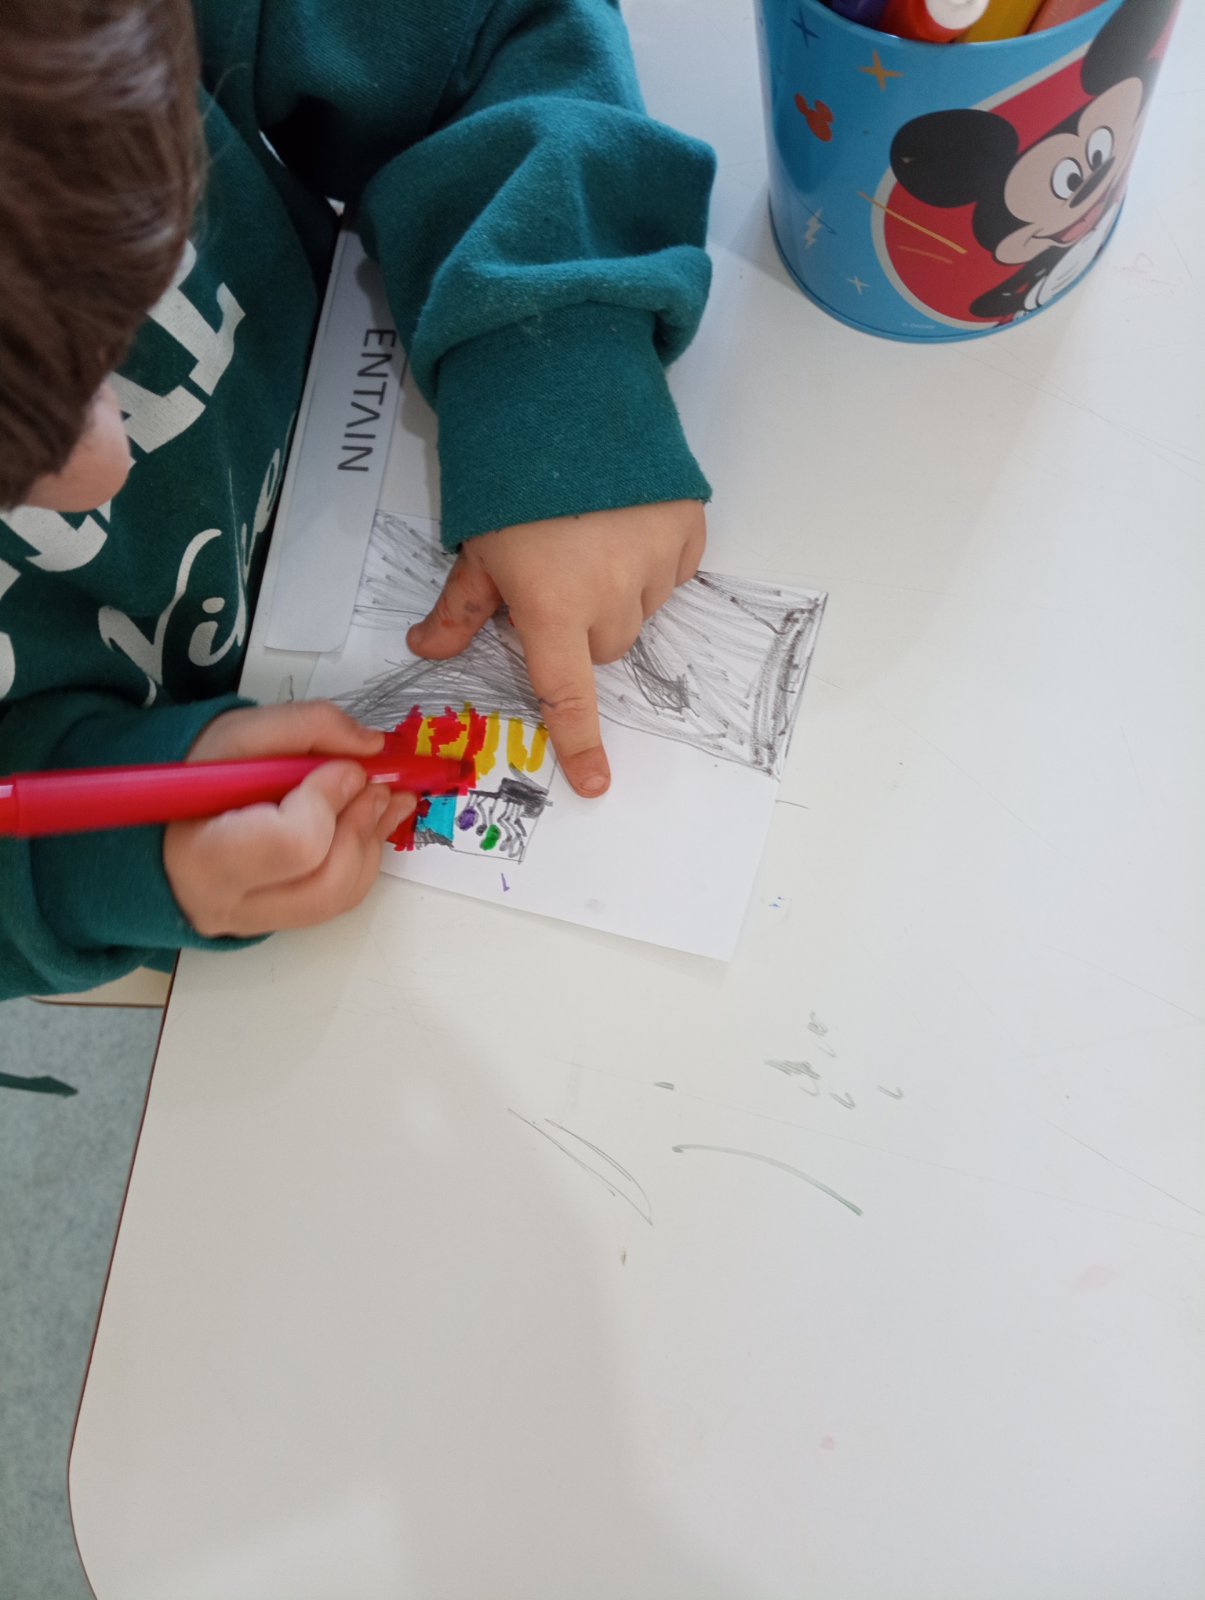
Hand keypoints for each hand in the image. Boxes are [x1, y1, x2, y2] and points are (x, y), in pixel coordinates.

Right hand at [163, 702, 414, 938]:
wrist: (167, 813)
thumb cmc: (198, 773)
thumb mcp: (241, 731)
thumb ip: (310, 726)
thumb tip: (371, 746)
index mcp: (205, 855)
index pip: (292, 844)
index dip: (329, 802)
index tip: (343, 768)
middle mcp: (229, 903)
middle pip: (325, 882)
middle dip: (362, 826)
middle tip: (377, 786)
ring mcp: (256, 920)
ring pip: (339, 897)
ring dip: (371, 843)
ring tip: (382, 800)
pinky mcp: (280, 921)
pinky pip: (337, 901)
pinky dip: (362, 859)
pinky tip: (368, 822)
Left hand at [407, 501, 705, 797]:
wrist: (567, 396)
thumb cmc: (512, 477)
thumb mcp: (477, 546)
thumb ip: (459, 607)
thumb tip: (424, 651)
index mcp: (552, 608)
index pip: (566, 692)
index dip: (580, 742)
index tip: (597, 784)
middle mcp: (610, 597)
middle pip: (603, 646)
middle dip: (581, 625)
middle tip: (558, 576)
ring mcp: (655, 564)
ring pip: (639, 610)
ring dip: (618, 591)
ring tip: (592, 535)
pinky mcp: (687, 531)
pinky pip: (673, 571)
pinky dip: (653, 559)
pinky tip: (625, 522)